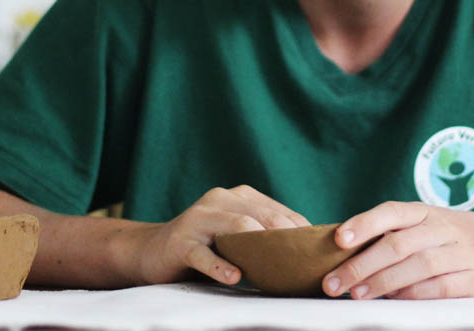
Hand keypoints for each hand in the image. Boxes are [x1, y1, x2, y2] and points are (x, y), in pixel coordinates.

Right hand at [136, 185, 309, 285]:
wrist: (154, 250)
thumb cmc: (206, 247)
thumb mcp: (236, 238)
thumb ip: (264, 240)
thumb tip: (306, 258)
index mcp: (240, 197)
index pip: (280, 211)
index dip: (302, 232)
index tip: (320, 254)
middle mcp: (220, 200)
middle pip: (262, 216)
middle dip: (287, 239)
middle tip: (306, 263)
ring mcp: (199, 219)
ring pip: (236, 227)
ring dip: (259, 247)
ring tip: (278, 266)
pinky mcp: (181, 241)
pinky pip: (203, 254)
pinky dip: (220, 266)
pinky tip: (235, 277)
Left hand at [322, 201, 473, 299]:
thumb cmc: (454, 237)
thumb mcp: (429, 224)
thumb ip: (395, 235)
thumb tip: (347, 256)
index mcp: (425, 212)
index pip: (391, 212)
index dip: (363, 224)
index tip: (338, 239)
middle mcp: (442, 228)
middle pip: (397, 244)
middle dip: (361, 265)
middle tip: (334, 282)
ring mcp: (460, 252)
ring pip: (416, 266)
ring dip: (382, 282)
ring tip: (357, 294)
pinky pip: (439, 288)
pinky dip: (413, 295)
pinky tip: (393, 301)